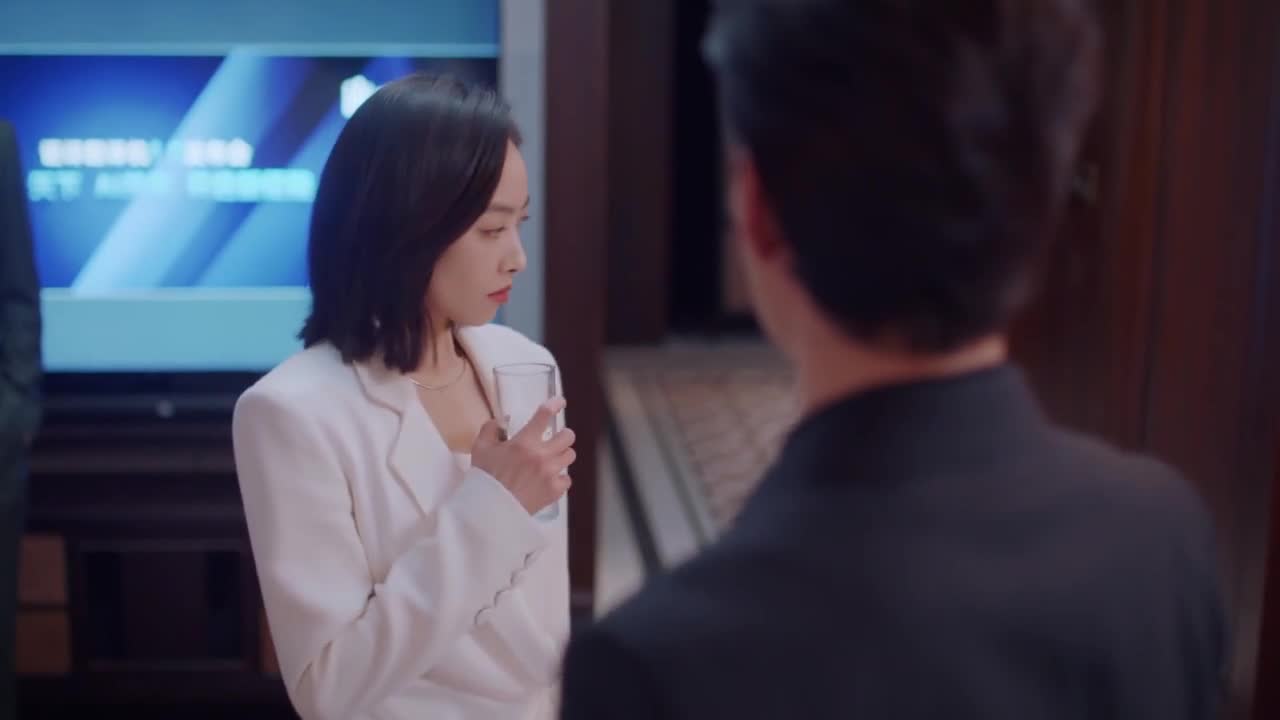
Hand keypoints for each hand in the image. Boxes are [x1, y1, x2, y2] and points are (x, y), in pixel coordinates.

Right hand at [472, 397, 575, 514]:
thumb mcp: (480, 449)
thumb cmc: (485, 478)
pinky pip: (567, 478)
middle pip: (568, 436)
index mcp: (524, 442)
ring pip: (570, 455)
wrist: (490, 510)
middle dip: (562, 435)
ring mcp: (551, 473)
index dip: (555, 404)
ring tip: (552, 459)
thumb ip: (490, 429)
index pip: (545, 415)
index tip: (560, 402)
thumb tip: (501, 422)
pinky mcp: (555, 490)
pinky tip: (550, 478)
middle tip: (555, 439)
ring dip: (562, 454)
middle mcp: (542, 455)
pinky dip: (560, 477)